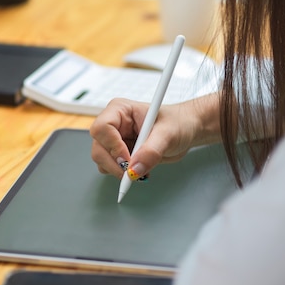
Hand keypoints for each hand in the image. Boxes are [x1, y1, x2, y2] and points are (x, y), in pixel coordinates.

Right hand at [90, 96, 218, 178]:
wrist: (186, 130)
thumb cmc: (178, 123)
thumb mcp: (167, 135)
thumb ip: (151, 152)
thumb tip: (134, 170)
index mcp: (120, 110)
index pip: (102, 128)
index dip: (112, 146)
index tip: (128, 159)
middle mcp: (114, 124)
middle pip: (98, 147)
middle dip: (114, 163)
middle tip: (133, 173)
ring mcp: (115, 139)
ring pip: (102, 160)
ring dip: (118, 170)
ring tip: (141, 169)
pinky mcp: (120, 153)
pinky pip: (111, 168)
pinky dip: (123, 174)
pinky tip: (140, 170)